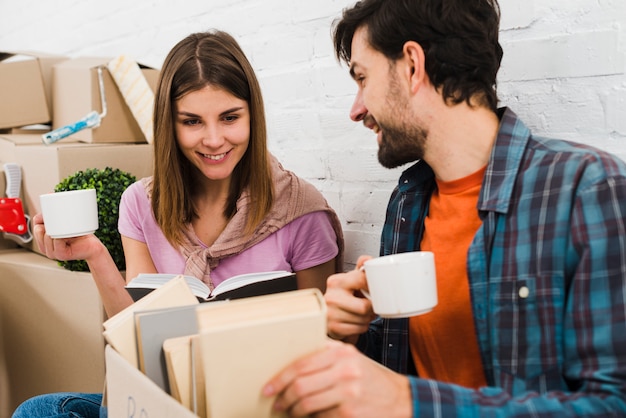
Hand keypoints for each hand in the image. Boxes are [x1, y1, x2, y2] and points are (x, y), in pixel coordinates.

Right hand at [32, 212, 102, 261]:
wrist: (93, 247)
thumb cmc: (80, 235)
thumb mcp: (64, 224)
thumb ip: (52, 218)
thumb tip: (44, 208)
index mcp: (44, 241)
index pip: (36, 226)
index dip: (43, 218)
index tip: (54, 215)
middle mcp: (46, 248)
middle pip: (39, 230)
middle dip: (49, 223)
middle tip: (63, 222)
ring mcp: (52, 253)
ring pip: (47, 235)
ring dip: (57, 229)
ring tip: (68, 230)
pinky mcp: (61, 255)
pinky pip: (56, 241)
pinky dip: (61, 236)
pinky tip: (67, 235)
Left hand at [263, 339, 411, 417]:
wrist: (401, 400)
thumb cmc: (371, 379)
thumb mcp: (352, 359)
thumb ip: (327, 354)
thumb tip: (292, 361)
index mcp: (341, 352)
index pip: (301, 364)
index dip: (280, 378)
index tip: (268, 387)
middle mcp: (345, 369)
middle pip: (300, 385)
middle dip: (284, 397)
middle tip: (277, 403)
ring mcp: (348, 392)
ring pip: (306, 404)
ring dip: (293, 412)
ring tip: (290, 412)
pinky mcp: (349, 413)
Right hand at [325, 255, 376, 340]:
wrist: (327, 317)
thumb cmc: (344, 297)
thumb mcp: (351, 281)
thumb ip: (360, 269)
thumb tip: (368, 259)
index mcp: (336, 281)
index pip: (362, 280)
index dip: (373, 287)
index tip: (373, 290)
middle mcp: (331, 297)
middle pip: (365, 307)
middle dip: (371, 308)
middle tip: (369, 306)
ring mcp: (331, 314)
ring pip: (363, 319)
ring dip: (367, 319)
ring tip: (361, 314)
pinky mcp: (333, 328)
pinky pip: (359, 329)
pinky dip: (361, 327)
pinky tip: (355, 322)